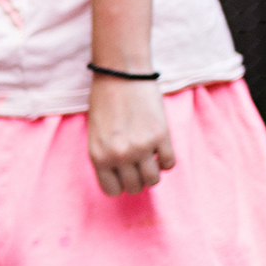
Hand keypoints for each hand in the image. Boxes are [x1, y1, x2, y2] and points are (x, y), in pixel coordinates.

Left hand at [86, 73, 176, 195]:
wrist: (121, 75)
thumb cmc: (105, 102)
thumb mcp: (96, 135)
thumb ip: (106, 156)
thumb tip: (123, 176)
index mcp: (98, 156)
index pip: (113, 190)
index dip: (120, 185)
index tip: (125, 176)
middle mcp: (119, 155)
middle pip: (135, 187)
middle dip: (138, 180)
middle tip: (139, 167)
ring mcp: (140, 147)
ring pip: (153, 179)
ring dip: (153, 173)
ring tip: (150, 160)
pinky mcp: (161, 136)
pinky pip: (169, 163)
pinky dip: (166, 161)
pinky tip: (160, 149)